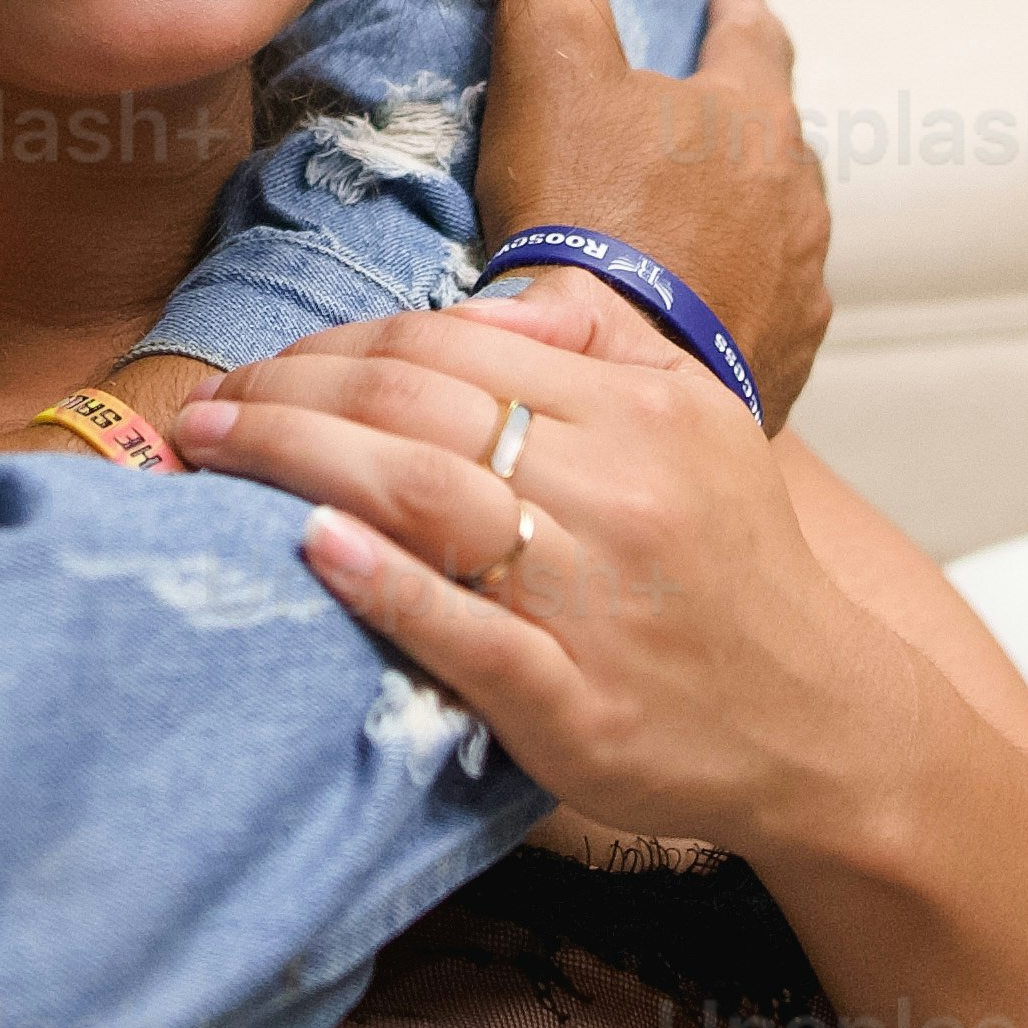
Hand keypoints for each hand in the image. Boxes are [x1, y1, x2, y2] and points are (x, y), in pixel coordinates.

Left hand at [175, 282, 892, 861]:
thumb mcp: (701, 421)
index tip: (260, 365)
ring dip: (295, 463)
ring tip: (211, 453)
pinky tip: (310, 546)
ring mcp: (593, 601)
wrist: (823, 725)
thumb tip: (483, 302)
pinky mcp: (573, 704)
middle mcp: (617, 493)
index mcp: (640, 414)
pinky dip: (382, 583)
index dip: (336, 345)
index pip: (451, 347)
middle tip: (203, 408)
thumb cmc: (736, 569)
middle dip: (288, 394)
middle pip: (417, 408)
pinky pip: (462, 631)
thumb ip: (601, 340)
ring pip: (425, 498)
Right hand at [481, 0, 831, 423]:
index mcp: (752, 113)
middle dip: (745, 121)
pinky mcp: (785, 359)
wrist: (613, 374)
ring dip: (748, 214)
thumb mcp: (550, 62)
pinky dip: (740, 297)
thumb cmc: (579, 209)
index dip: (739, 9)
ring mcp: (800, 282)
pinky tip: (703, 313)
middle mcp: (798, 193)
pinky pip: (769, 310)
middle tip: (707, 119)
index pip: (758, 37)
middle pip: (778, 138)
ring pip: (782, 227)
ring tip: (702, 223)